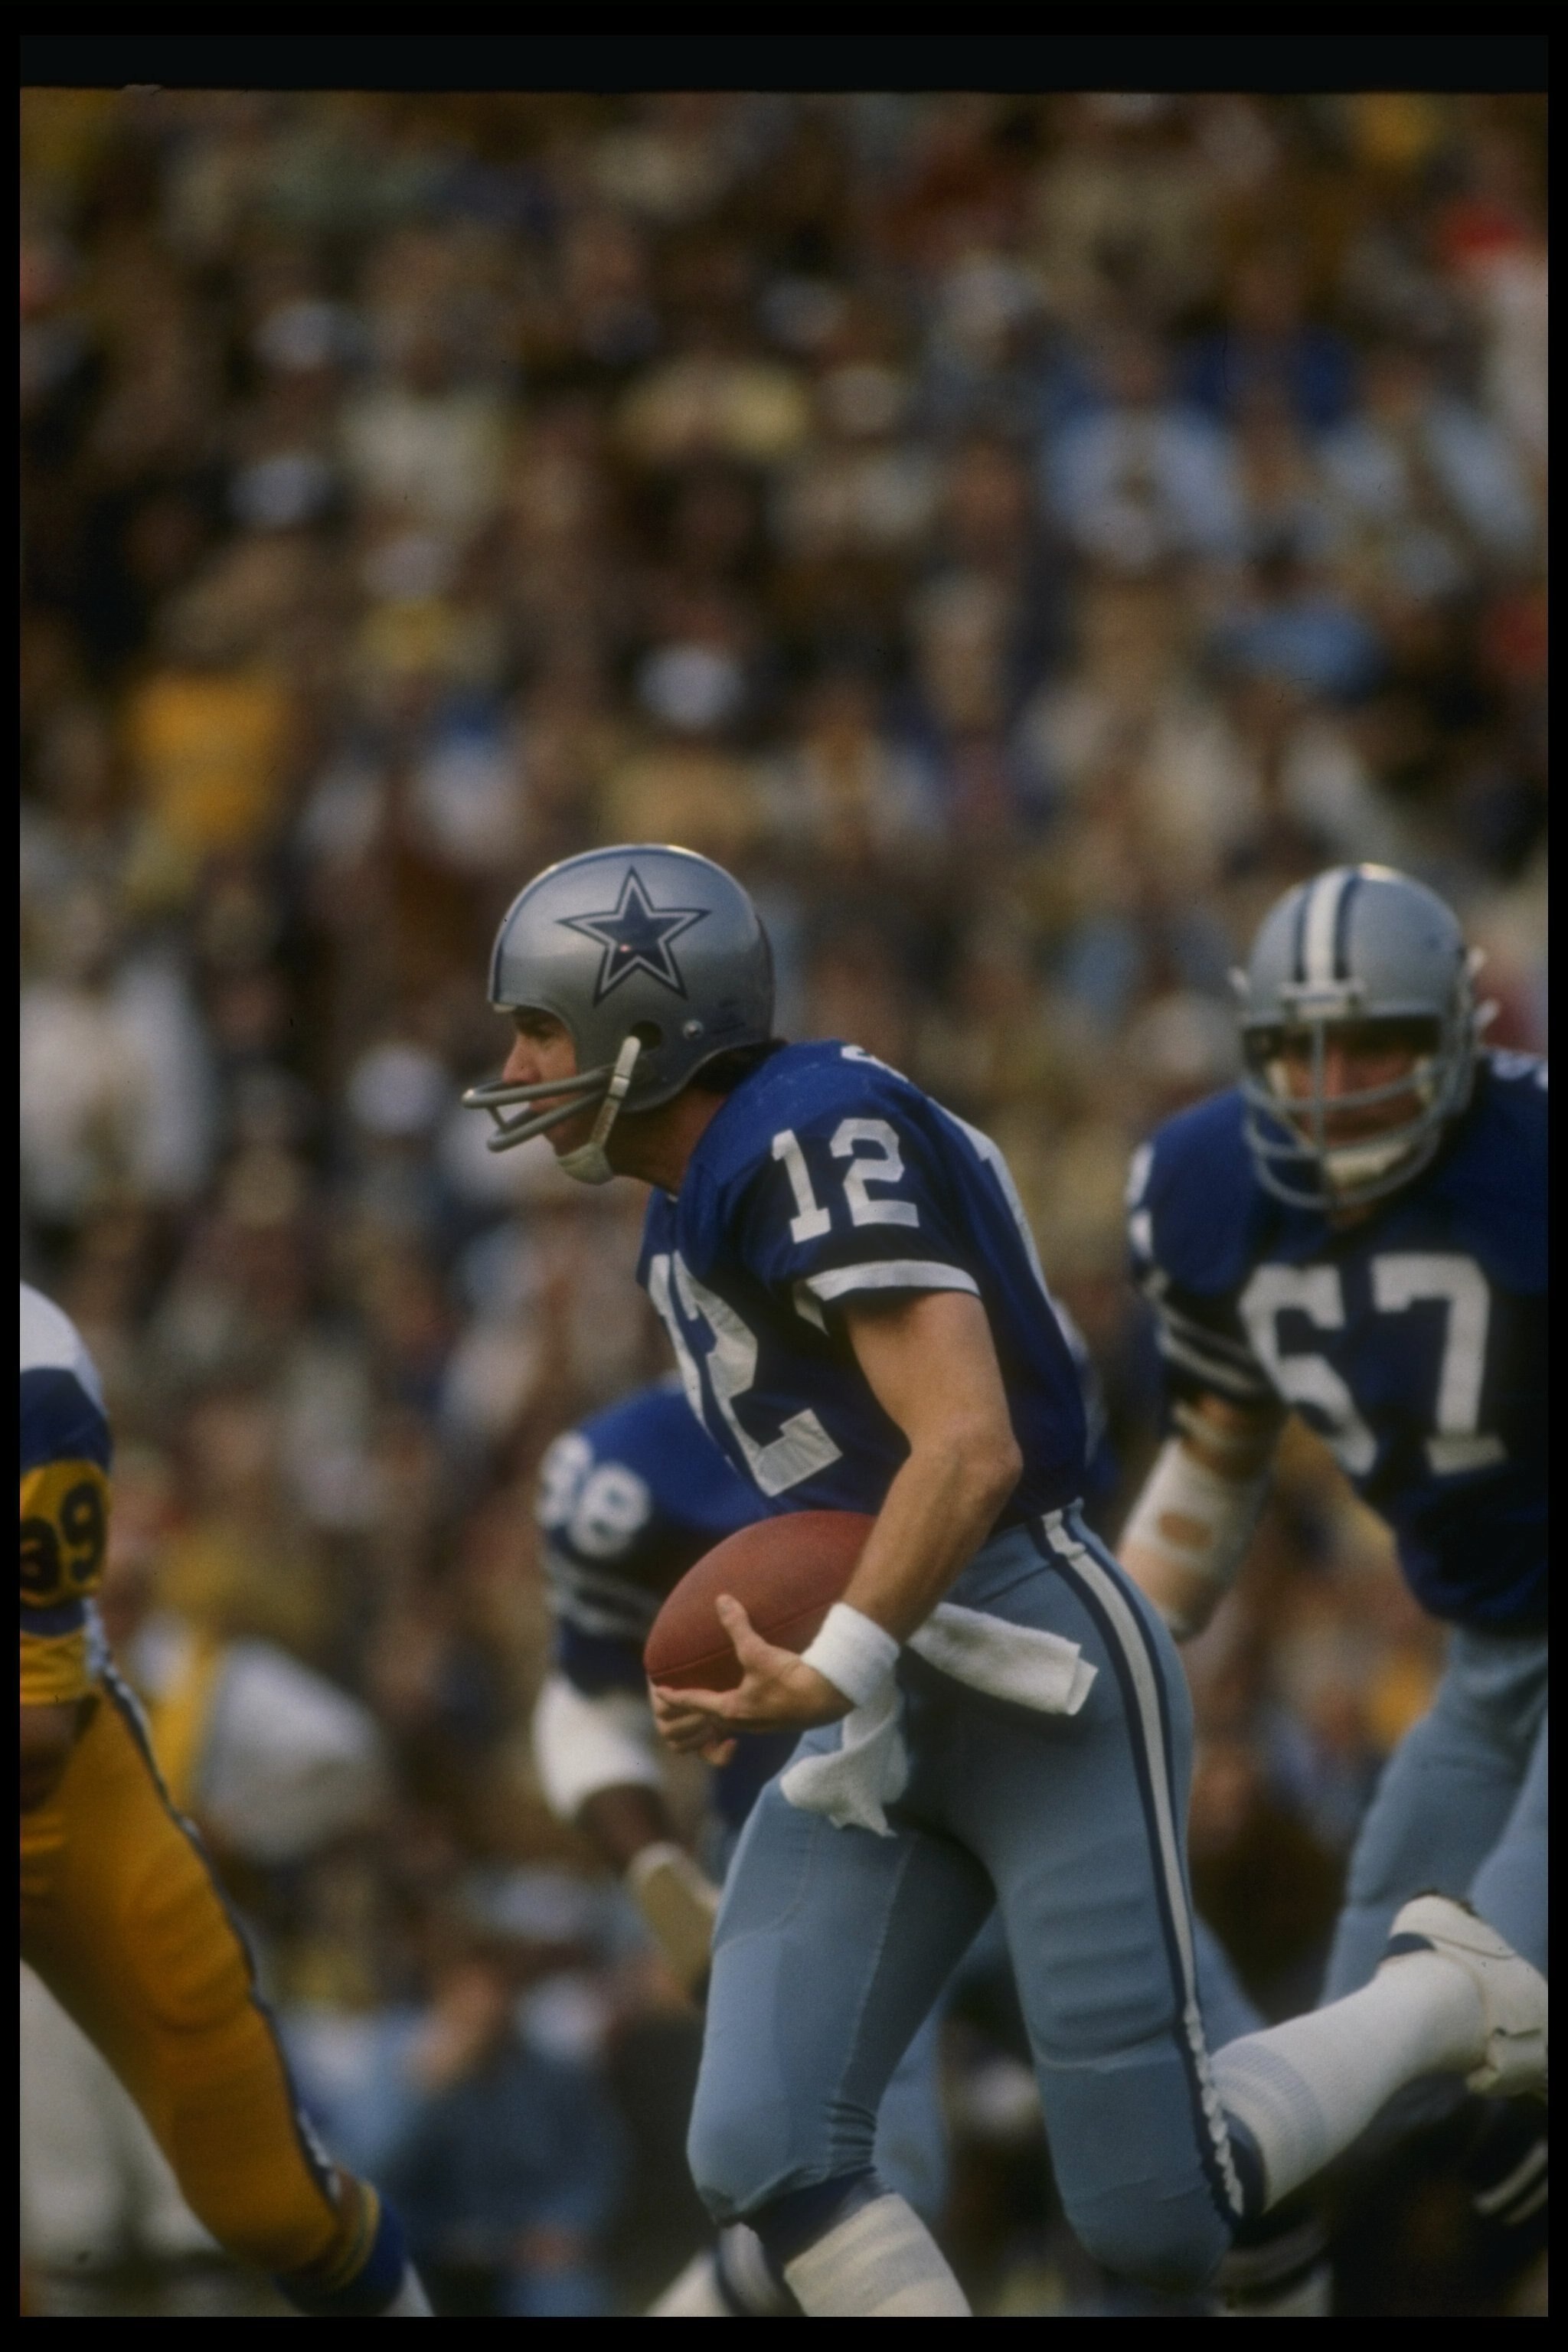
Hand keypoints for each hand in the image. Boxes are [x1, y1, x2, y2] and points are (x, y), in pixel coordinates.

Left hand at [649, 1594, 851, 1758]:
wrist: (829, 1696)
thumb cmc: (790, 1678)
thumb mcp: (758, 1651)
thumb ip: (737, 1626)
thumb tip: (721, 1600)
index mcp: (732, 1709)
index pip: (694, 1701)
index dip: (675, 1695)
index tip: (659, 1692)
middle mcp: (744, 1721)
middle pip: (712, 1716)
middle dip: (696, 1707)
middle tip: (683, 1695)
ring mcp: (763, 1725)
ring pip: (733, 1719)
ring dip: (720, 1709)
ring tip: (715, 1697)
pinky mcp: (780, 1721)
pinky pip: (753, 1717)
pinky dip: (742, 1708)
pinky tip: (751, 1698)